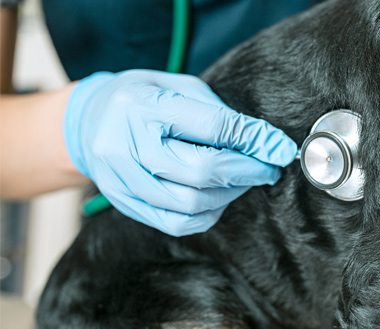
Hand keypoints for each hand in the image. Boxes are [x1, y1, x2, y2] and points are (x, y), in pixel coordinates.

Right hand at [63, 69, 296, 235]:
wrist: (88, 120)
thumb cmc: (143, 99)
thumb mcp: (180, 87)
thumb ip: (219, 114)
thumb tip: (265, 143)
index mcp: (143, 105)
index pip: (213, 127)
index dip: (254, 140)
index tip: (280, 148)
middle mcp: (126, 144)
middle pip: (202, 171)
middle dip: (247, 172)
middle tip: (268, 168)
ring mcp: (120, 178)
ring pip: (191, 203)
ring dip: (230, 194)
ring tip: (244, 180)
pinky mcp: (123, 202)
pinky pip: (175, 223)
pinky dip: (207, 215)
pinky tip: (218, 198)